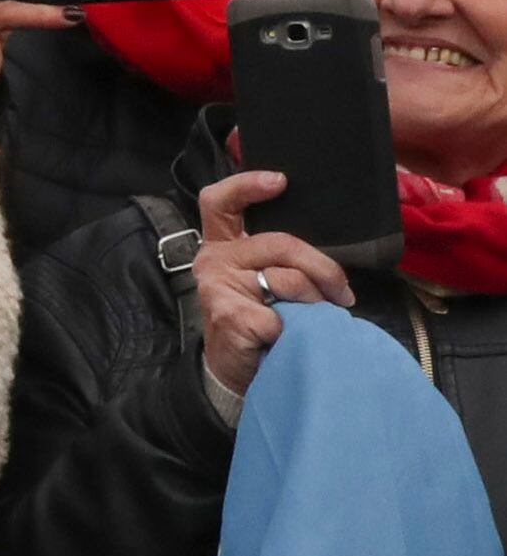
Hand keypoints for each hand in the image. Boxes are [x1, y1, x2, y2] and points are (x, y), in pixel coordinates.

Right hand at [195, 167, 355, 399]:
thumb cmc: (260, 323)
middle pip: (281, 243)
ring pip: (287, 279)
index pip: (220, 202)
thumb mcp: (267, 283)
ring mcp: (217, 285)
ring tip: (312, 321)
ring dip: (313, 304)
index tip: (281, 181)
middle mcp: (214, 258)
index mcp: (223, 245)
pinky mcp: (228, 313)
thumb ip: (282, 261)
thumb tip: (329, 263)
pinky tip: (284, 340)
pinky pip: (281, 314)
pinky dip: (293, 332)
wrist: (235, 373)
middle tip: (342, 294)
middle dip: (322, 268)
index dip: (248, 185)